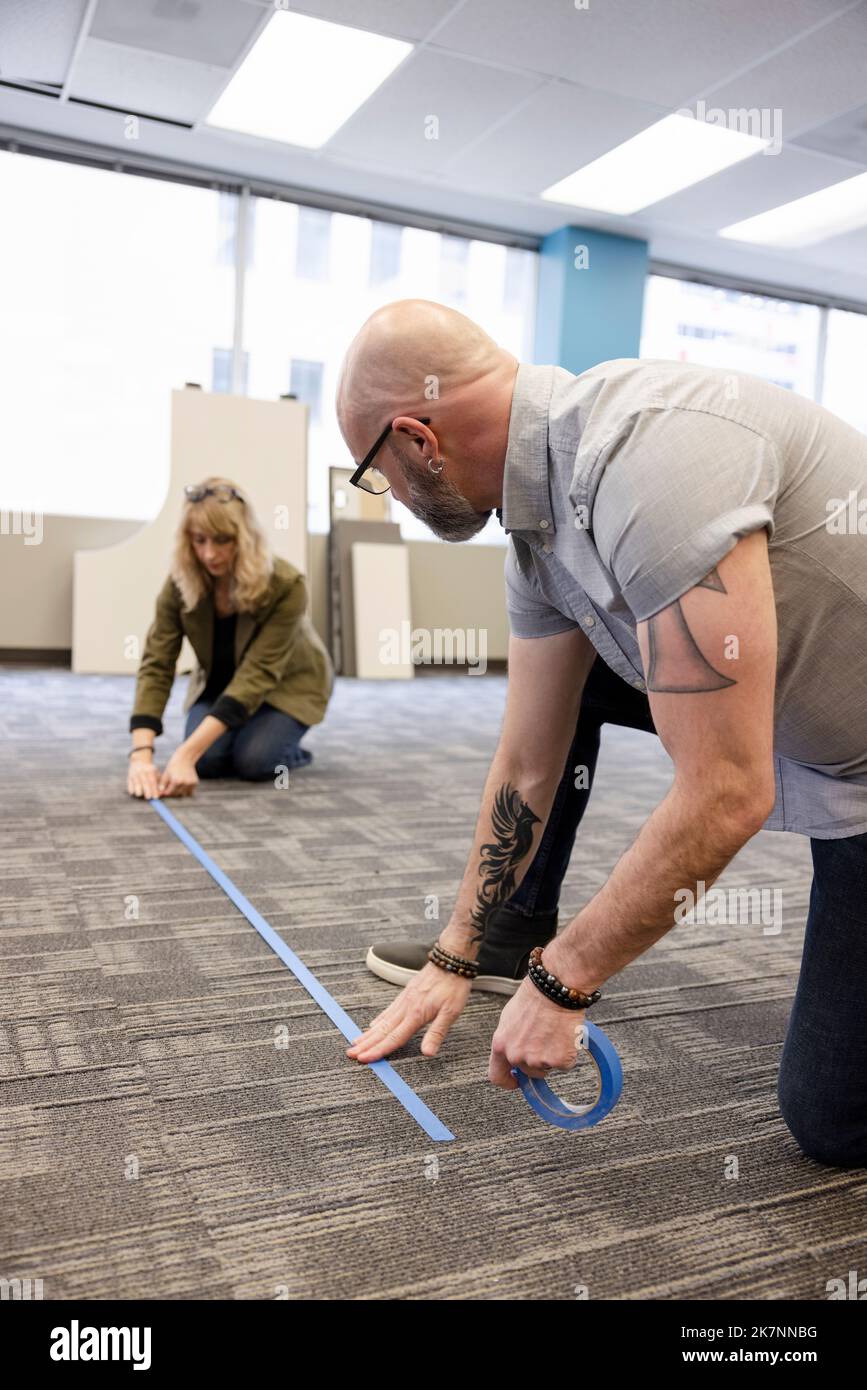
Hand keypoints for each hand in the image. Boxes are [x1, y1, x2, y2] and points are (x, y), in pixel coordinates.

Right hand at [127, 753, 160, 799]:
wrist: (139, 762)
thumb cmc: (150, 771)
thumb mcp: (156, 772)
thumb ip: (159, 782)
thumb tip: (161, 791)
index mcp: (150, 770)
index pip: (152, 781)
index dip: (154, 789)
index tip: (156, 797)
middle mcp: (142, 772)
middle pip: (144, 783)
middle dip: (146, 791)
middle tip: (149, 797)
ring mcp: (134, 774)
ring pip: (136, 784)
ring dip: (138, 791)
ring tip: (140, 795)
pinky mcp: (129, 778)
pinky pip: (129, 785)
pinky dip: (132, 790)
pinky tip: (134, 793)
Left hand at [157, 750, 198, 797]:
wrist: (186, 758)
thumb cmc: (174, 765)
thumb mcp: (166, 773)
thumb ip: (163, 784)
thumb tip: (160, 793)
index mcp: (176, 781)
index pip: (169, 792)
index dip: (165, 792)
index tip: (164, 791)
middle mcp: (184, 783)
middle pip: (176, 794)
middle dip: (172, 792)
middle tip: (170, 788)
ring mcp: (190, 783)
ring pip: (184, 794)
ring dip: (180, 792)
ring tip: (177, 786)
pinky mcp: (195, 783)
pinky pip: (190, 791)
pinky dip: (186, 790)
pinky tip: (183, 784)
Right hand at [346, 961, 472, 1062]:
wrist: (450, 960)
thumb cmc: (453, 986)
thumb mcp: (451, 1012)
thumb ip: (437, 1032)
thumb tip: (427, 1053)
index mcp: (415, 1015)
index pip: (393, 1038)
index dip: (378, 1050)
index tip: (363, 1059)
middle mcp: (405, 1008)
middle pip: (382, 1031)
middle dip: (365, 1044)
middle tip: (350, 1053)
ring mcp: (404, 1000)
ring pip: (382, 1021)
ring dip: (368, 1034)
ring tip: (355, 1042)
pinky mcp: (405, 994)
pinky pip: (387, 1011)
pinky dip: (378, 1021)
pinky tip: (373, 1025)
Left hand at [488, 976, 584, 1089]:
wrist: (555, 989)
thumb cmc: (534, 997)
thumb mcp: (510, 1019)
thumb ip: (510, 1039)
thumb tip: (513, 1049)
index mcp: (500, 1045)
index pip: (497, 1075)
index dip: (508, 1081)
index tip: (516, 1082)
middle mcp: (516, 1056)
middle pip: (528, 1071)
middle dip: (537, 1061)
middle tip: (545, 1042)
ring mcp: (538, 1060)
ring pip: (547, 1067)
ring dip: (552, 1055)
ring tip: (554, 1032)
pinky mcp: (559, 1061)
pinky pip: (565, 1064)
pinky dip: (568, 1053)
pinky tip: (565, 1034)